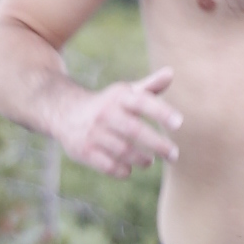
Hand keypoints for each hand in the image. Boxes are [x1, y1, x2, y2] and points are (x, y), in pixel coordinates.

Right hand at [54, 69, 181, 177]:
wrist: (64, 112)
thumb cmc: (107, 104)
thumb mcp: (125, 93)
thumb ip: (149, 86)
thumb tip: (171, 73)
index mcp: (119, 97)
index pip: (142, 102)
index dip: (161, 112)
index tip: (179, 124)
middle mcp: (105, 113)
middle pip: (135, 131)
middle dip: (158, 145)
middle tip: (174, 155)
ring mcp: (93, 133)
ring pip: (124, 151)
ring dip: (141, 159)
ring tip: (149, 161)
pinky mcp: (84, 151)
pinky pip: (108, 166)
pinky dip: (123, 170)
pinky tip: (129, 168)